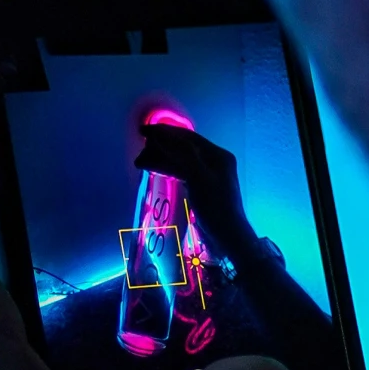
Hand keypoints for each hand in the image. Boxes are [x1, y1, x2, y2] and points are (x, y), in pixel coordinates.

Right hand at [135, 122, 258, 263]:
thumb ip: (181, 156)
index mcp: (219, 155)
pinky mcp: (202, 189)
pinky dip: (167, 170)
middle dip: (161, 147)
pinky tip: (154, 169)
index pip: (188, 138)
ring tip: (141, 162)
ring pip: (181, 161)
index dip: (165, 132)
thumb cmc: (216, 207)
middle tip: (140, 150)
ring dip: (161, 159)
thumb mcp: (199, 178)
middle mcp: (215, 162)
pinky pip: (181, 173)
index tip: (143, 131)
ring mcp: (208, 175)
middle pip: (183, 148)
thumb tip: (161, 137)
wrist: (228, 238)